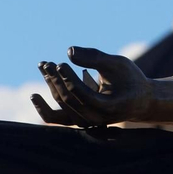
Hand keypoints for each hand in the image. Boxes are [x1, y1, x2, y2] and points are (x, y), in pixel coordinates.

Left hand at [32, 46, 152, 126]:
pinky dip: (45, 108)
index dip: (68, 79)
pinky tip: (34, 96)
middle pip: (69, 100)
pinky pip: (58, 119)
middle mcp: (96, 119)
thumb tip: (68, 51)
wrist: (139, 100)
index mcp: (109, 107)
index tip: (59, 63)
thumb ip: (95, 58)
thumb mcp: (117, 64)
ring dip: (50, 86)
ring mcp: (86, 121)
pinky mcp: (79, 119)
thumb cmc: (130, 80)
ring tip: (43, 66)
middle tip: (46, 63)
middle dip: (56, 80)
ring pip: (62, 107)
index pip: (82, 94)